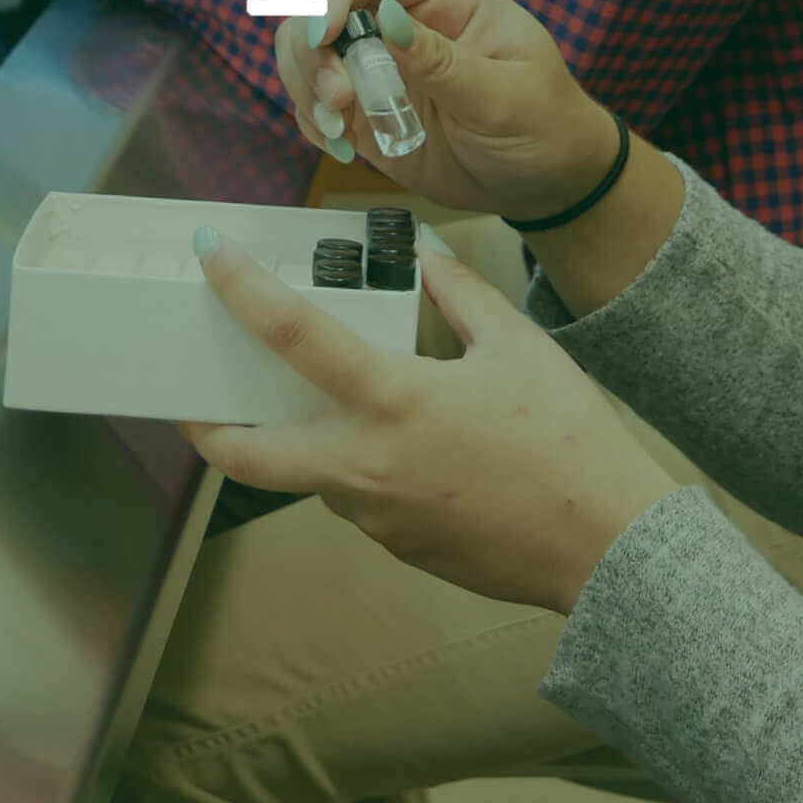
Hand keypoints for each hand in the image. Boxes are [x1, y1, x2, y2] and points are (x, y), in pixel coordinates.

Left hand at [179, 231, 679, 613]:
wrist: (608, 550)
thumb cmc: (570, 443)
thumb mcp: (519, 348)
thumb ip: (463, 297)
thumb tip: (429, 258)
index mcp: (393, 402)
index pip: (291, 334)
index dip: (240, 288)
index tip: (210, 252)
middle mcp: (365, 466)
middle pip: (247, 455)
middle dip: (206, 425)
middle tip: (194, 392)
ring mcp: (376, 517)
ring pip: (309, 475)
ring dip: (299, 440)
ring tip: (320, 402)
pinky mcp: (399, 548)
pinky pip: (358, 499)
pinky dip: (356, 466)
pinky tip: (399, 446)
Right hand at [275, 0, 619, 223]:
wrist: (547, 182)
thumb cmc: (544, 124)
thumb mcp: (505, 96)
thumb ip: (445, 62)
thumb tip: (388, 17)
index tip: (321, 33)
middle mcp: (402, 23)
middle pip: (323, 6)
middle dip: (312, 49)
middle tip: (338, 100)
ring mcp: (379, 67)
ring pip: (307, 52)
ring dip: (307, 86)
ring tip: (338, 129)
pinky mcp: (366, 110)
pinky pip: (316, 103)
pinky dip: (313, 122)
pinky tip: (341, 147)